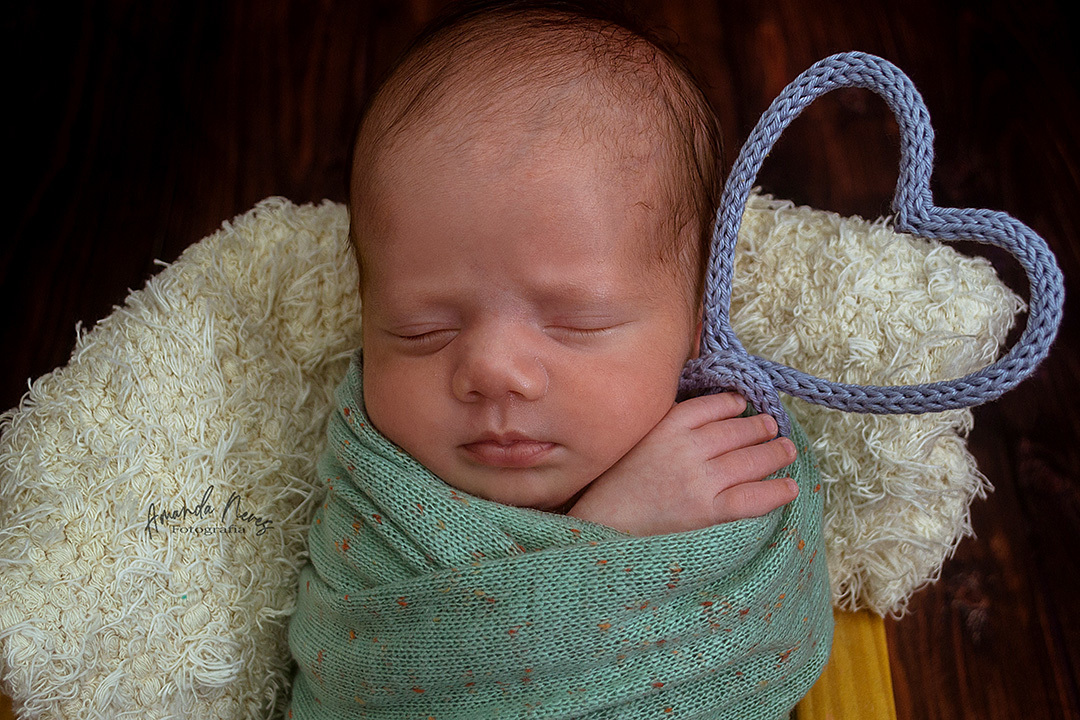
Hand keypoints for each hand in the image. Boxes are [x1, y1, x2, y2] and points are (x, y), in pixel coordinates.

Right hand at [567, 392, 798, 535]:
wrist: (603, 525)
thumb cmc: (615, 484)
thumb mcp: (636, 439)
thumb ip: (667, 424)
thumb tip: (709, 414)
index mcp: (666, 426)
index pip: (711, 406)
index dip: (733, 404)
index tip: (742, 405)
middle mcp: (686, 448)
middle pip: (736, 431)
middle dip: (760, 428)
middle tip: (773, 427)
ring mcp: (699, 480)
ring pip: (750, 460)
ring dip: (775, 453)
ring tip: (786, 449)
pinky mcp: (708, 511)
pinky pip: (752, 498)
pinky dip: (776, 491)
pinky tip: (790, 488)